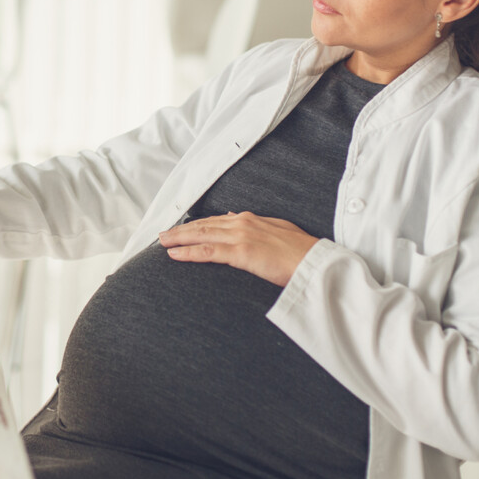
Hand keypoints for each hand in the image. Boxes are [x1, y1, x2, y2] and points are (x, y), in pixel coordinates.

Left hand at [158, 212, 318, 286]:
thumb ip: (255, 225)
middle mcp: (242, 223)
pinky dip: (188, 252)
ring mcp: (240, 237)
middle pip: (203, 226)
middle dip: (180, 230)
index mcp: (250, 219)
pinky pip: (208, 251)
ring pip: (200, 236)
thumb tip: (234, 217)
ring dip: (178, 239)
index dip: (196, 225)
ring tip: (162, 243)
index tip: (181, 228)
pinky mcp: (241, 252)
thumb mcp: (277, 230)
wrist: (316, 262)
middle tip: (162, 235)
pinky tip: (174, 255)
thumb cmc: (301, 251)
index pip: (215, 220)